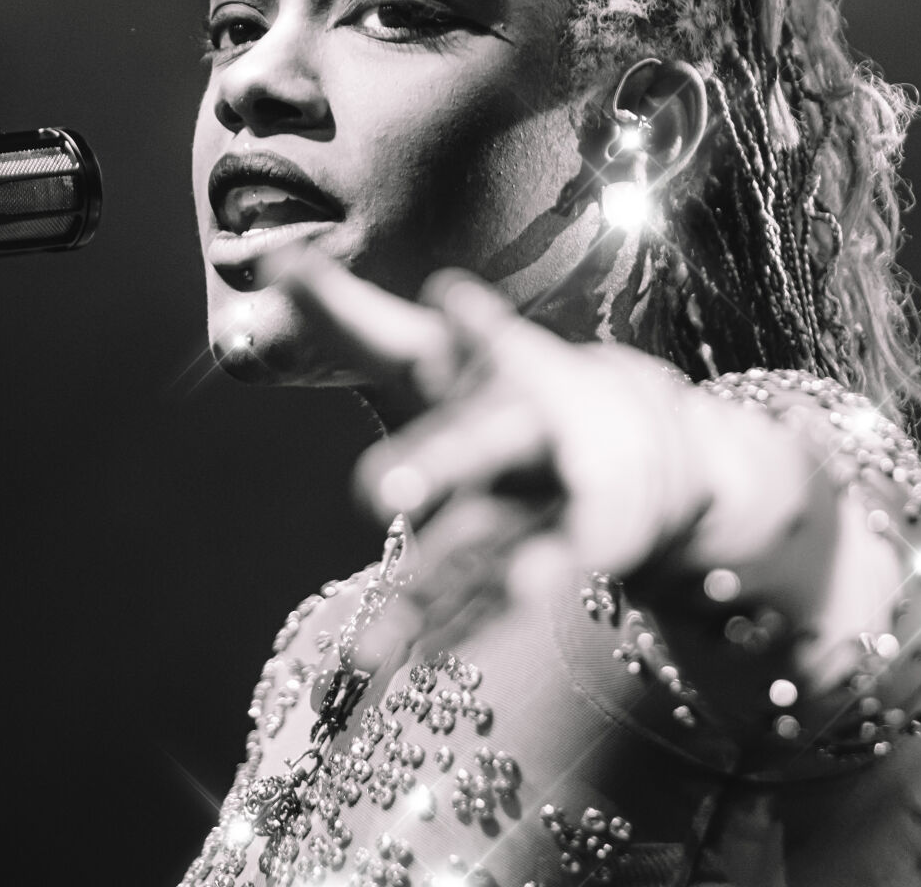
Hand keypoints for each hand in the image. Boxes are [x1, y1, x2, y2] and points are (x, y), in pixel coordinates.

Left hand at [258, 247, 714, 631]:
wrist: (646, 452)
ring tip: (385, 627)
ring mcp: (558, 501)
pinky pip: (505, 599)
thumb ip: (352, 316)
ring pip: (494, 540)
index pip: (490, 338)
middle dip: (444, 460)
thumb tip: (275, 262)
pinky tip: (414, 657)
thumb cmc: (502, 390)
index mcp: (509, 366)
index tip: (449, 298)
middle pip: (493, 442)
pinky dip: (461, 628)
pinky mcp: (571, 563)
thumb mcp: (432, 352)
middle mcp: (537, 430)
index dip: (475, 324)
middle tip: (377, 491)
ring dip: (439, 580)